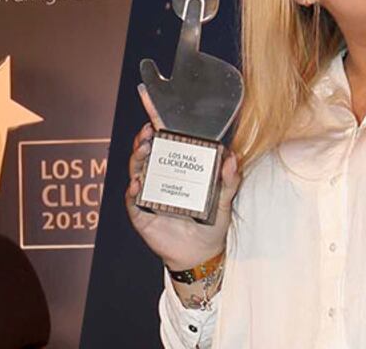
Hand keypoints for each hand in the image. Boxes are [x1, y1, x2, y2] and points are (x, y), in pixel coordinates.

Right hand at [125, 123, 241, 270]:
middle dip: (144, 140)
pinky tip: (137, 185)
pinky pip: (133, 201)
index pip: (164, 144)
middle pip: (146, 153)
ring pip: (136, 171)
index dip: (156, 126)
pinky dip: (133, 192)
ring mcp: (148, 195)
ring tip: (144, 149)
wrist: (202, 254)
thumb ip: (229, 181)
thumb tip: (232, 157)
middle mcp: (159, 179)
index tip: (152, 110)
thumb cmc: (211, 225)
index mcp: (177, 170)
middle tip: (149, 132)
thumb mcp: (224, 201)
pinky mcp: (141, 214)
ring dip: (138, 158)